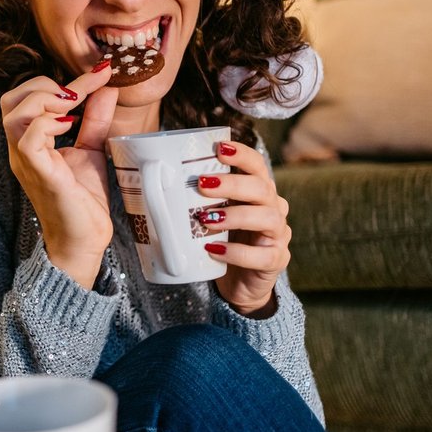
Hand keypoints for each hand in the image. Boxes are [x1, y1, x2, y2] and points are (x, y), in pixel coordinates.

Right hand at [0, 63, 119, 287]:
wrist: (83, 240)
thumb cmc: (82, 199)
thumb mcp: (92, 149)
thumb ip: (95, 118)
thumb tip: (107, 88)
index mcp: (29, 141)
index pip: (26, 97)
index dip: (59, 79)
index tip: (100, 72)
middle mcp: (21, 148)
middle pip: (10, 99)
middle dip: (43, 85)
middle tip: (76, 94)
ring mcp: (26, 161)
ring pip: (15, 114)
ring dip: (47, 101)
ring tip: (73, 108)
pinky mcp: (39, 173)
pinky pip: (29, 138)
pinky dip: (49, 124)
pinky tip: (71, 127)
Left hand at [197, 141, 290, 317]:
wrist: (240, 283)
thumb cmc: (221, 242)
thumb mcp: (209, 216)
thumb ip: (195, 199)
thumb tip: (152, 177)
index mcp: (258, 192)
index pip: (257, 166)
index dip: (242, 155)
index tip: (219, 148)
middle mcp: (273, 209)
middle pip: (262, 188)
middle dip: (232, 184)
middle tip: (202, 185)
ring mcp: (278, 235)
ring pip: (267, 217)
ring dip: (234, 216)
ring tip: (206, 219)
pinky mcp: (276, 261)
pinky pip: (262, 255)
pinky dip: (236, 253)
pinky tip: (214, 250)